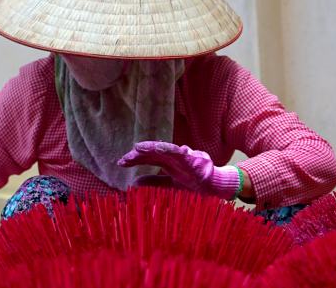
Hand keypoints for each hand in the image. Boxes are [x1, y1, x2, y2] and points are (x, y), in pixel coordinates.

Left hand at [118, 141, 239, 199]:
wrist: (214, 186)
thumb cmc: (193, 184)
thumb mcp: (169, 185)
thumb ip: (154, 182)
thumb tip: (134, 183)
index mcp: (167, 163)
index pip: (148, 158)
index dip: (135, 159)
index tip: (121, 163)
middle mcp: (173, 158)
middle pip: (153, 153)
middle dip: (139, 154)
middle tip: (124, 158)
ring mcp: (183, 157)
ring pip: (165, 150)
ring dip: (152, 148)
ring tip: (138, 148)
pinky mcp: (193, 160)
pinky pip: (180, 153)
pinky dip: (171, 150)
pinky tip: (160, 148)